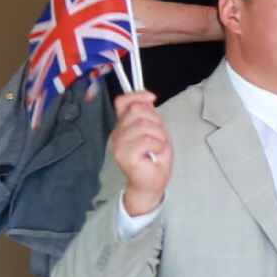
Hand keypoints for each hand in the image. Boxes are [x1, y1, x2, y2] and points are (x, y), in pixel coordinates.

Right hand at [111, 89, 171, 216]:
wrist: (153, 181)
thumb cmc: (155, 156)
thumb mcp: (157, 131)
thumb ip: (150, 116)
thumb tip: (147, 98)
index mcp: (124, 125)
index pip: (122, 102)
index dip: (136, 95)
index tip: (151, 97)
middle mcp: (117, 133)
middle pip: (137, 111)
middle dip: (156, 121)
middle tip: (158, 137)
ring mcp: (119, 144)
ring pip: (144, 125)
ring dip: (159, 135)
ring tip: (157, 146)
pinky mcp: (124, 155)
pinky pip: (146, 140)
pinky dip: (157, 144)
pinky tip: (155, 152)